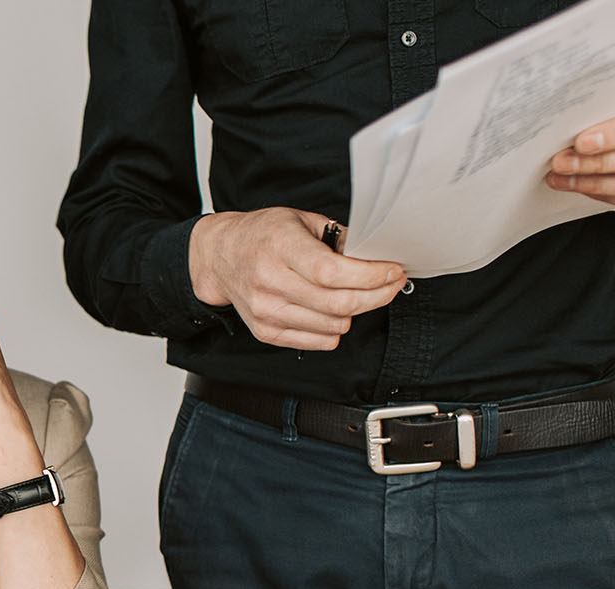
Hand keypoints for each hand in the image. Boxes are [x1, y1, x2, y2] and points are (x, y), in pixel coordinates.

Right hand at [189, 208, 405, 350]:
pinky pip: (319, 341)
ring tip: (359, 294)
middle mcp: (269, 281)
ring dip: (357, 312)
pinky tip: (334, 310)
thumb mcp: (300, 220)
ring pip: (334, 326)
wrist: (221, 256)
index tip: (393, 271)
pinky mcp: (266, 331)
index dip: (371, 276)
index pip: (332, 273)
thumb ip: (337, 238)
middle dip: (377, 295)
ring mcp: (266, 311)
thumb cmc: (262, 235)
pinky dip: (336, 328)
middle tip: (391, 284)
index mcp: (279, 247)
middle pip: (338, 304)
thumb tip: (375, 256)